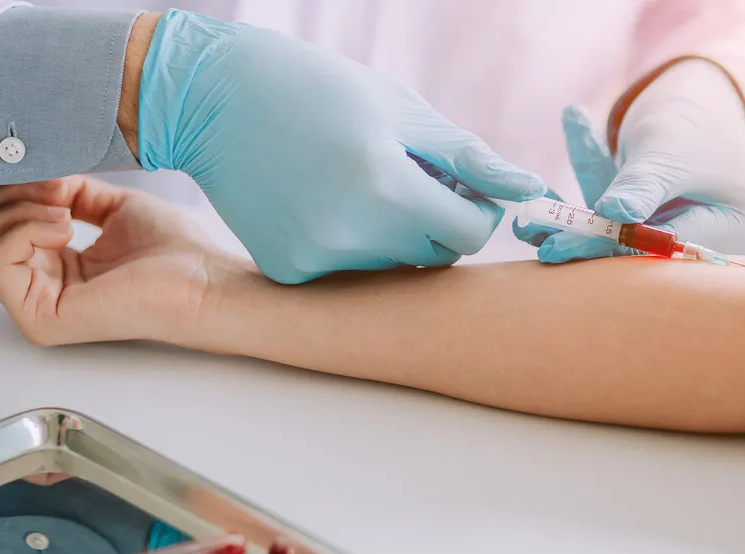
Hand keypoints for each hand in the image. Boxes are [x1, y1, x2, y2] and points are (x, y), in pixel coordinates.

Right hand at [0, 177, 228, 346]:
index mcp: (54, 269)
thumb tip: (36, 178)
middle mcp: (38, 290)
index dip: (16, 190)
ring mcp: (35, 308)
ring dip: (18, 210)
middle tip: (57, 191)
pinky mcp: (40, 318)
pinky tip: (66, 228)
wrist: (204, 280)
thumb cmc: (175, 251)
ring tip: (66, 212)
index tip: (57, 178)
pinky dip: (26, 228)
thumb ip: (68, 193)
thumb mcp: (112, 206)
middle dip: (10, 196)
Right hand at [137, 11, 544, 282]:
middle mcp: (349, 234)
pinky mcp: (289, 271)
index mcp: (385, 185)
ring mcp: (315, 259)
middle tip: (408, 177)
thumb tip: (531, 190)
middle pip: (436, 254)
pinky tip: (322, 200)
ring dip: (395, 232)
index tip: (458, 185)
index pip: (470, 234)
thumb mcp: (402, 111)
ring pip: (394, 265)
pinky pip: (351, 270)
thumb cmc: (320, 90)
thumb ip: (469, 158)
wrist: (213, 98)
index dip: (475, 209)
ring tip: (359, 181)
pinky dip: (352, 242)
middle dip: (438, 220)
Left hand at [516, 61, 744, 262]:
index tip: (559, 248)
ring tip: (529, 227)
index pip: (673, 250)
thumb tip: (614, 216)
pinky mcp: (660, 241)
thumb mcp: (668, 148)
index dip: (614, 248)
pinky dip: (585, 212)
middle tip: (539, 245)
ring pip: (628, 244)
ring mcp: (694, 245)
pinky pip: (618, 231)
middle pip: (649, 256)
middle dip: (591, 245)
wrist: (704, 96)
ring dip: (579, 231)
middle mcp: (727, 245)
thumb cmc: (695, 119)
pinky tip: (547, 200)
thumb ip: (642, 184)